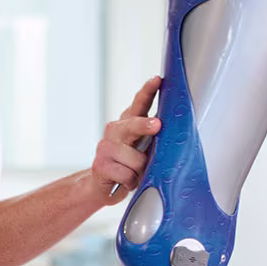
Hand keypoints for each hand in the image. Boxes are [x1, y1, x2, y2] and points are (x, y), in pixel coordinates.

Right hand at [91, 76, 161, 194]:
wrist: (103, 185)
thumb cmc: (129, 165)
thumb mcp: (144, 150)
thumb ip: (154, 139)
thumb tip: (166, 132)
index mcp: (129, 123)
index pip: (139, 103)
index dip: (148, 91)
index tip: (156, 80)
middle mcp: (115, 130)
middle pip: (133, 125)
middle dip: (144, 125)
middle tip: (156, 124)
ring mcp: (105, 146)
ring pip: (136, 160)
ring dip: (140, 171)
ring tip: (133, 173)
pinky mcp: (100, 164)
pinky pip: (127, 175)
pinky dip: (130, 182)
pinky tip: (124, 180)